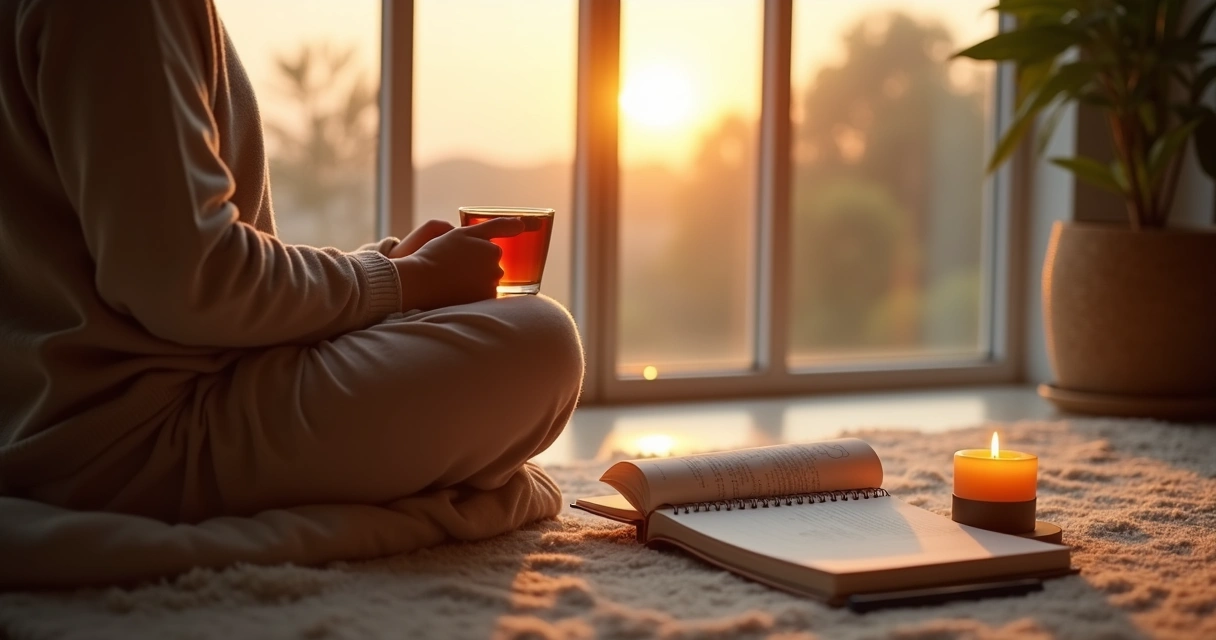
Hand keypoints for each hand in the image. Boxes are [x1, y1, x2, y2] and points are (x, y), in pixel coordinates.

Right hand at [392, 217, 524, 310]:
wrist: (420, 281)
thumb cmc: (439, 254)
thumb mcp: (465, 233)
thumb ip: (496, 226)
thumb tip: (522, 226)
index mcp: (493, 251)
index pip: (490, 251)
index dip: (473, 252)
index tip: (457, 255)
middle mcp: (497, 271)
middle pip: (491, 268)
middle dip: (476, 267)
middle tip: (453, 268)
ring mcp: (490, 288)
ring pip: (486, 282)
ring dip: (474, 281)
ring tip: (453, 280)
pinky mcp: (481, 304)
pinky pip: (481, 297)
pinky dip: (472, 294)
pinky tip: (456, 291)